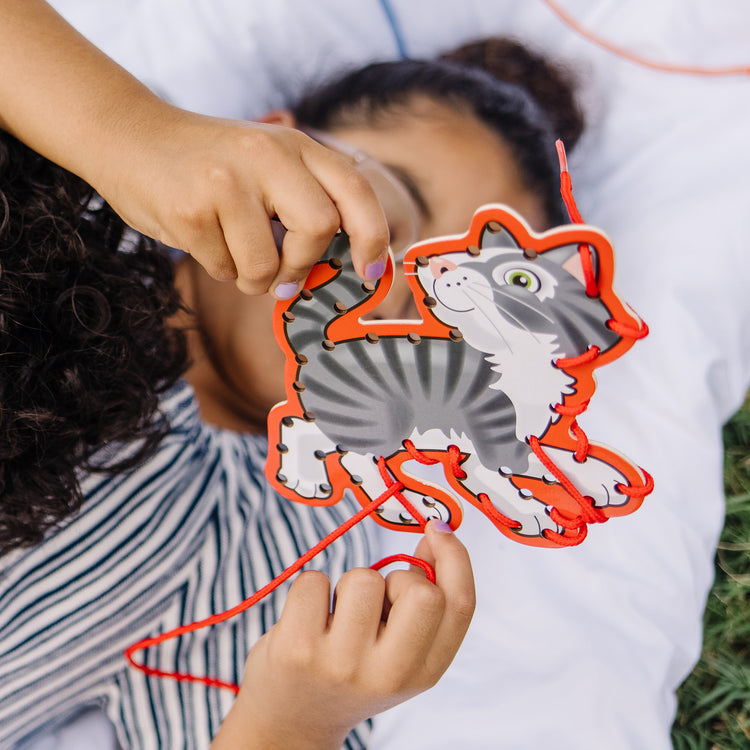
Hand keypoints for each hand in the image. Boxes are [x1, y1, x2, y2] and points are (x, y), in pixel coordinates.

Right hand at [90, 108, 390, 296]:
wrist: (127, 134)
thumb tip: (335, 268)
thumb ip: (304, 201)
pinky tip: (202, 239)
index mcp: (295, 144)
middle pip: (319, 228)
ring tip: (233, 254)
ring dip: (253, 278)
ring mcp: (227, 181)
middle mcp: (266, 156)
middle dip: (303, 266)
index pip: (355, 190)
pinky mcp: (191, 211)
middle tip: (284, 277)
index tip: (372, 271)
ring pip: (266, 265)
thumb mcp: (266, 161)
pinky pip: (225, 269)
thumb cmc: (208, 163)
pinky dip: (220, 269)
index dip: (373, 236)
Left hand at [211, 521, 474, 749]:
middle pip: (422, 592)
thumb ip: (423, 602)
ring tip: (338, 614)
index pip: (460, 606)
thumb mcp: (399, 652)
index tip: (439, 529)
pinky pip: (314, 580)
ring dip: (349, 583)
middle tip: (378, 597)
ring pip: (363, 578)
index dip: (455, 559)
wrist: (292, 723)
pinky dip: (311, 588)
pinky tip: (308, 619)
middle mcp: (387, 674)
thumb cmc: (351, 671)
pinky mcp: (297, 649)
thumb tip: (438, 534)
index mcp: (423, 672)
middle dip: (399, 578)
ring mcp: (341, 663)